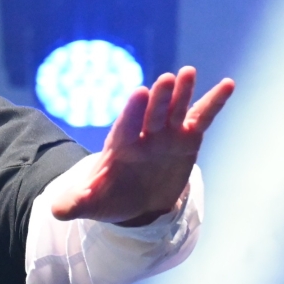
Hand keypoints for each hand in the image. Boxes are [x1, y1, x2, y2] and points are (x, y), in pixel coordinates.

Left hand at [44, 66, 233, 225]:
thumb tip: (55, 210)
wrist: (135, 202)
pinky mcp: (187, 138)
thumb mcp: (90, 204)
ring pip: (176, 110)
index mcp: (120, 147)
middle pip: (151, 112)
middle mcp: (144, 135)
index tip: (138, 94)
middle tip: (166, 79)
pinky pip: (202, 118)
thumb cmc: (111, 198)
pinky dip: (214, 102)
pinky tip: (228, 84)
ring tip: (189, 73)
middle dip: (158, 97)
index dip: (132, 112)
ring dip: (183, 92)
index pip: (126, 127)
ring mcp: (167, 134)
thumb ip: (73, 203)